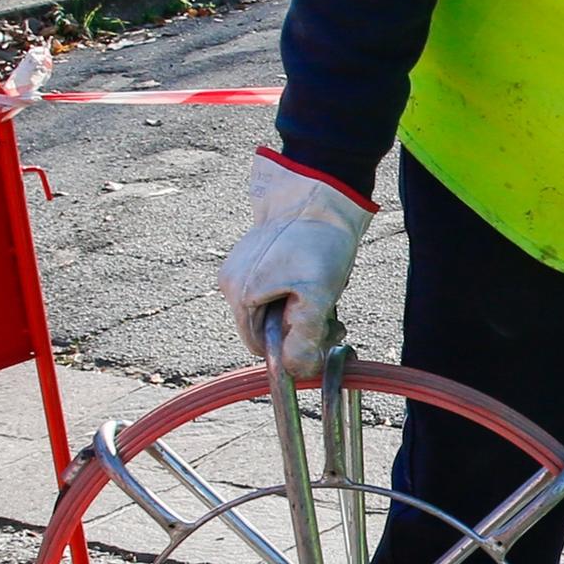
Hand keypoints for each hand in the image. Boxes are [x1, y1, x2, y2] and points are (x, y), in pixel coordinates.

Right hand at [217, 152, 374, 376]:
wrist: (320, 193)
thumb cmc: (317, 241)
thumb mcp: (318, 296)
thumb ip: (304, 338)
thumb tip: (295, 370)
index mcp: (238, 294)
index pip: (261, 347)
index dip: (291, 350)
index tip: (321, 338)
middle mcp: (231, 281)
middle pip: (267, 328)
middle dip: (300, 329)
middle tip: (332, 319)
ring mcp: (242, 266)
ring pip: (274, 308)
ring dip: (303, 310)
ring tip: (326, 292)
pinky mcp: (257, 255)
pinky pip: (276, 287)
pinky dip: (298, 290)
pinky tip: (317, 276)